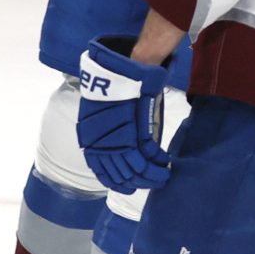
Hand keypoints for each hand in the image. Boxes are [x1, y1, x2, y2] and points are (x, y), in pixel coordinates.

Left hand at [76, 36, 171, 193]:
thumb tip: (121, 154)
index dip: (116, 182)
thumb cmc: (115, 88)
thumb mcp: (103, 114)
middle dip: (136, 183)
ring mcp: (118, 137)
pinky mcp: (136, 131)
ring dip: (150, 177)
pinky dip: (156, 166)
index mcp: (90, 137)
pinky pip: (147, 158)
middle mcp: (101, 141)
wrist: (125, 67)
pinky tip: (164, 167)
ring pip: (134, 170)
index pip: (101, 170)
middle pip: (119, 175)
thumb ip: (109, 135)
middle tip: (150, 182)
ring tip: (161, 177)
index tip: (128, 186)